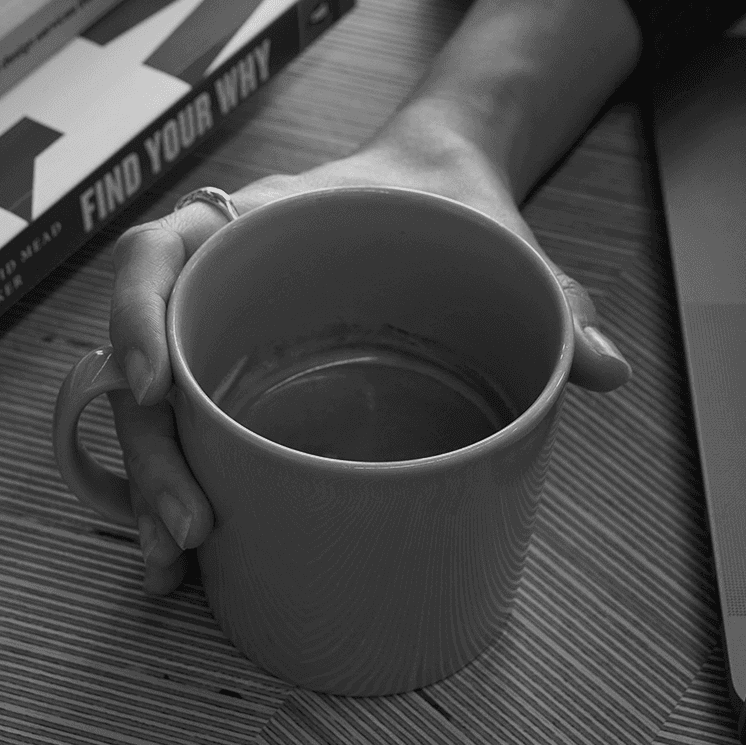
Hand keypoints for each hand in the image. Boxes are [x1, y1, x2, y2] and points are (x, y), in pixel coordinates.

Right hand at [107, 128, 630, 594]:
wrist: (434, 182)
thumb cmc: (447, 206)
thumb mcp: (499, 241)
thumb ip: (552, 294)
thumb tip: (609, 371)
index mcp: (259, 221)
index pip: (160, 248)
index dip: (136, 315)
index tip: (152, 386)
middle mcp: (220, 270)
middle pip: (141, 350)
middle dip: (150, 445)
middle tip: (186, 527)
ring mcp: (222, 321)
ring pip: (151, 400)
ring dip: (148, 479)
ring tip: (171, 562)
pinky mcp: (237, 367)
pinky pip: (185, 420)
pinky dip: (174, 479)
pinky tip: (183, 554)